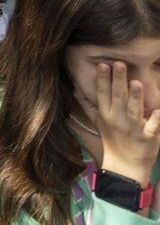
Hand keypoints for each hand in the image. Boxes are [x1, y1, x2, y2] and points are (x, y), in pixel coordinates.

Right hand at [93, 61, 159, 182]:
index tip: (103, 64)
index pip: (103, 93)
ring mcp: (133, 129)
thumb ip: (87, 103)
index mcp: (106, 114)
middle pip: (118, 97)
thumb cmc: (112, 139)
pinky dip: (155, 121)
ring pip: (134, 110)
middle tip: (119, 63)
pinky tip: (158, 111)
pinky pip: (152, 128)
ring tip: (136, 82)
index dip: (103, 79)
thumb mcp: (97, 121)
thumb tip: (75, 87)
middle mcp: (118, 119)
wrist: (125, 165)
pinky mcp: (148, 138)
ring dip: (135, 97)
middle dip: (118, 80)